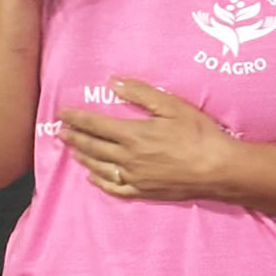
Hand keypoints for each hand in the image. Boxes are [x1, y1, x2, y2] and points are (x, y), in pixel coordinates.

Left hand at [59, 77, 235, 201]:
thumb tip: (112, 82)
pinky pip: (115, 188)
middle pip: (94, 147)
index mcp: (133, 135)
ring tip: (71, 150)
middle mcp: (129, 158)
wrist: (216, 168)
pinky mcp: (144, 192)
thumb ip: (140, 93)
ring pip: (101, 168)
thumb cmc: (197, 133)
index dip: (78, 119)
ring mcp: (135, 178)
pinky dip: (100, 182)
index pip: (97, 125)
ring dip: (83, 157)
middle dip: (75, 137)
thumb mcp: (171, 105)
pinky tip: (93, 177)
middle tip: (59, 131)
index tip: (62, 113)